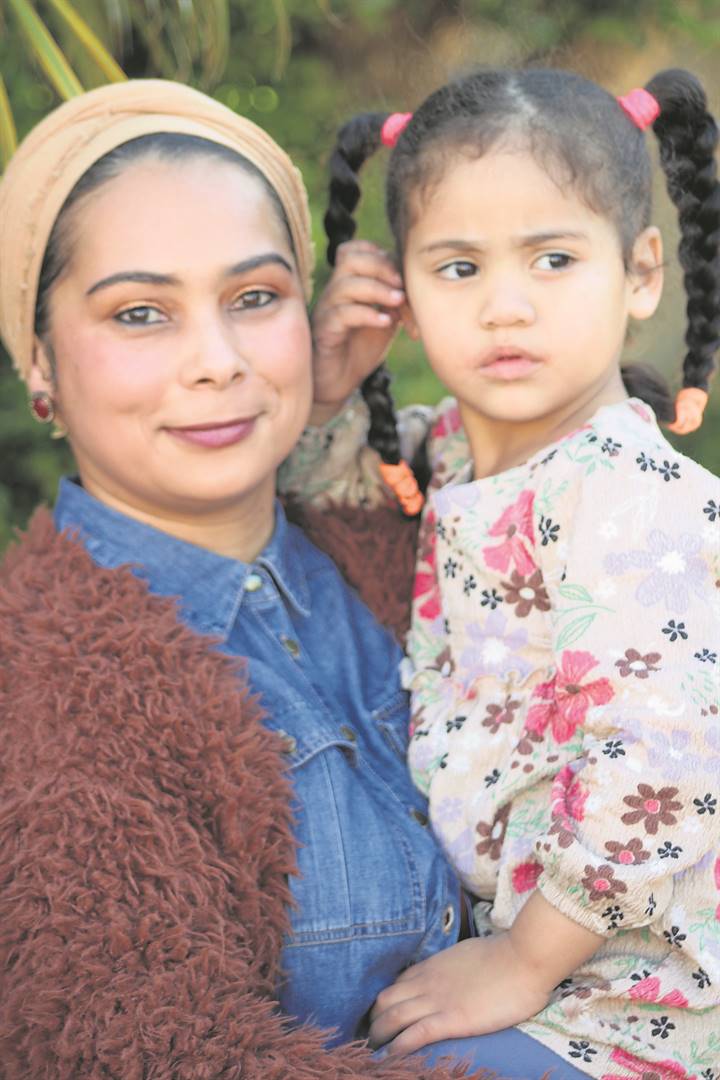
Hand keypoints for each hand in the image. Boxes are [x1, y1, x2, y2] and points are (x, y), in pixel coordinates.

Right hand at [310, 240, 404, 421]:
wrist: (338, 384)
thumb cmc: (359, 351)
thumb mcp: (385, 322)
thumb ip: (397, 303)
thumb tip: (416, 288)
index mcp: (348, 284)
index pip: (357, 250)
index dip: (381, 255)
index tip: (402, 275)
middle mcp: (334, 292)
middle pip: (350, 258)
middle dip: (380, 266)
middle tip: (401, 285)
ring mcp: (327, 310)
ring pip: (346, 284)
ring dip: (377, 290)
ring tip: (398, 302)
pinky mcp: (324, 331)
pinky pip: (342, 314)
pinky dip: (367, 314)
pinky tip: (386, 323)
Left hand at [368, 935, 551, 1055]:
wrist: (523, 958)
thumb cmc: (503, 955)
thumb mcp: (466, 955)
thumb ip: (450, 967)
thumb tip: (449, 977)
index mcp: (431, 966)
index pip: (395, 985)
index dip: (384, 1004)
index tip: (380, 1019)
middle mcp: (427, 982)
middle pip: (384, 1000)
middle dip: (373, 1021)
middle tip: (371, 1040)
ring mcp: (437, 1000)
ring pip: (392, 1017)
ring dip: (378, 1036)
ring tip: (373, 1054)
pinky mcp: (452, 1019)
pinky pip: (414, 1035)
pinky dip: (398, 1048)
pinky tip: (390, 1058)